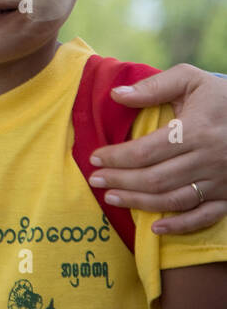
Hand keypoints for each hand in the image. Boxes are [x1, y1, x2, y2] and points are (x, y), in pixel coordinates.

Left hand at [88, 63, 226, 234]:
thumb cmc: (221, 97)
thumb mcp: (190, 80)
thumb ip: (154, 87)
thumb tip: (116, 94)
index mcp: (196, 131)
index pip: (147, 150)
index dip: (117, 157)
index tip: (94, 157)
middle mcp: (209, 159)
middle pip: (156, 179)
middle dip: (120, 181)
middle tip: (95, 180)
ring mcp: (221, 181)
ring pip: (174, 200)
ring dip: (139, 203)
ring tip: (111, 198)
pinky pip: (204, 217)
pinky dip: (179, 226)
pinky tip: (154, 228)